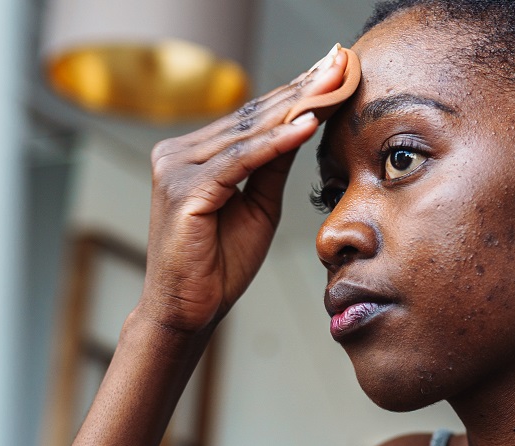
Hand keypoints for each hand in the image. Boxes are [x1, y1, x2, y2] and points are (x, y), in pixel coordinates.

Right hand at [140, 46, 348, 334]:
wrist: (189, 311)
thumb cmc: (219, 265)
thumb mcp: (258, 205)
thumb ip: (273, 165)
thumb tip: (304, 122)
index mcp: (191, 155)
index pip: (251, 118)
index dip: (294, 93)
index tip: (332, 71)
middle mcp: (176, 154)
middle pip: (251, 117)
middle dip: (300, 90)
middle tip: (340, 64)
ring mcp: (175, 169)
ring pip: (248, 132)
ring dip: (295, 107)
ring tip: (333, 86)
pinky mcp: (184, 190)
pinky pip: (240, 160)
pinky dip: (276, 142)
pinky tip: (307, 125)